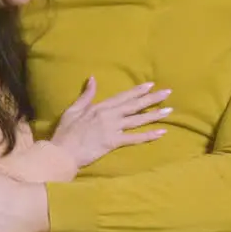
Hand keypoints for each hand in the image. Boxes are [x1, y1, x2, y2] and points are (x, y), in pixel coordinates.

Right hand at [50, 77, 170, 167]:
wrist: (62, 152)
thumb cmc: (65, 132)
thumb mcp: (73, 110)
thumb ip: (86, 95)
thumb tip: (93, 79)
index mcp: (99, 106)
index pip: (122, 97)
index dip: (137, 90)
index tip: (150, 84)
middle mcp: (109, 115)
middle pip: (134, 106)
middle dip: (152, 99)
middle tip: (167, 92)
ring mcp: (112, 129)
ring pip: (138, 120)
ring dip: (154, 115)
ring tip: (169, 110)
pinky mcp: (114, 142)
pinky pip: (134, 138)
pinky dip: (148, 135)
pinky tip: (161, 132)